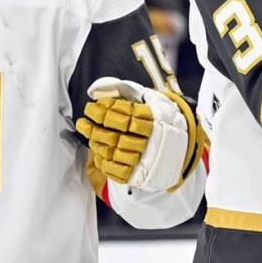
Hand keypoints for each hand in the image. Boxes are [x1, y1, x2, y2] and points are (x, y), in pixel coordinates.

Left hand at [75, 77, 192, 191]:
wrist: (177, 146)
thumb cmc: (155, 119)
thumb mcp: (145, 98)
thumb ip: (122, 89)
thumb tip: (96, 89)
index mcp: (156, 117)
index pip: (126, 113)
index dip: (105, 110)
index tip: (92, 108)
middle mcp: (153, 138)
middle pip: (117, 134)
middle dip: (95, 129)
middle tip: (83, 123)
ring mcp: (147, 157)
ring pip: (115, 152)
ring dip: (98, 144)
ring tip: (91, 137)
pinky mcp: (141, 173)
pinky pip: (117, 171)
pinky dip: (104, 162)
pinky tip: (99, 153)